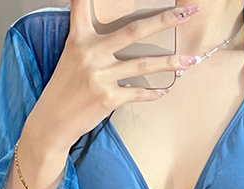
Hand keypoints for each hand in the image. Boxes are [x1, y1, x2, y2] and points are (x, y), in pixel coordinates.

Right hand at [29, 0, 202, 149]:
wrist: (53, 122)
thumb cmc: (65, 89)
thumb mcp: (71, 57)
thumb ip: (91, 42)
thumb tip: (120, 38)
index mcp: (78, 39)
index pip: (83, 6)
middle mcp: (90, 53)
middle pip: (133, 31)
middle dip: (163, 20)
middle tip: (186, 12)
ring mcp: (100, 76)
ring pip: (143, 65)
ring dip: (171, 62)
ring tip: (191, 59)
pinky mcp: (108, 98)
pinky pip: (138, 93)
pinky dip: (153, 93)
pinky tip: (165, 90)